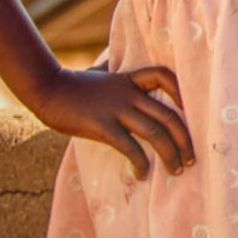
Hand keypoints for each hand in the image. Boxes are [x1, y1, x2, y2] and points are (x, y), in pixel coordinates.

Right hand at [30, 65, 192, 180]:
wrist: (46, 88)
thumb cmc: (72, 84)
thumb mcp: (98, 72)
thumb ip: (111, 70)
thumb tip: (111, 62)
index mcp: (129, 80)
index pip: (164, 76)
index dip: (181, 91)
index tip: (188, 111)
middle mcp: (128, 94)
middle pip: (168, 115)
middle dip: (184, 140)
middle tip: (191, 159)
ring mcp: (116, 109)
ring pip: (155, 132)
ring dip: (170, 154)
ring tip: (176, 170)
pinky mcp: (102, 125)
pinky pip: (129, 146)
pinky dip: (140, 163)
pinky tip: (141, 175)